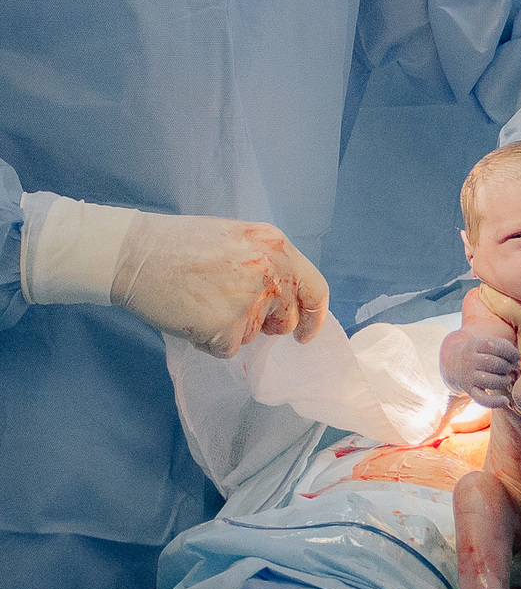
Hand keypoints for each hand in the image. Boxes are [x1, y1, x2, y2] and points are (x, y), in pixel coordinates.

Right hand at [110, 212, 327, 358]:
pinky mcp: (228, 328)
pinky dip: (210, 341)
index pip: (315, 289)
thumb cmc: (181, 245)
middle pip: (286, 319)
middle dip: (265, 324)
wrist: (137, 254)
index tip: (305, 333)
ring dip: (230, 329)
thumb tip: (283, 296)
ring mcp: (251, 302)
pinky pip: (228, 349)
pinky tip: (191, 316)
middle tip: (230, 308)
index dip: (313, 316)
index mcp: (277, 247)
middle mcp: (272, 273)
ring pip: (253, 336)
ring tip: (201, 301)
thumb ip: (267, 263)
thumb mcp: (238, 239)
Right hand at [441, 334, 519, 405]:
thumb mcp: (486, 344)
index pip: (494, 346)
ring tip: (506, 379)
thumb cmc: (480, 353)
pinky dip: (495, 402)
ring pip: (489, 381)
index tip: (516, 356)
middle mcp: (470, 360)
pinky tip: (505, 401)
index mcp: (475, 345)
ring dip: (503, 381)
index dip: (509, 351)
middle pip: (492, 363)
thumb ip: (503, 347)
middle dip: (506, 366)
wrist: (455, 364)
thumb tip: (518, 358)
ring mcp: (468, 376)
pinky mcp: (469, 390)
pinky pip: (481, 399)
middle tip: (509, 368)